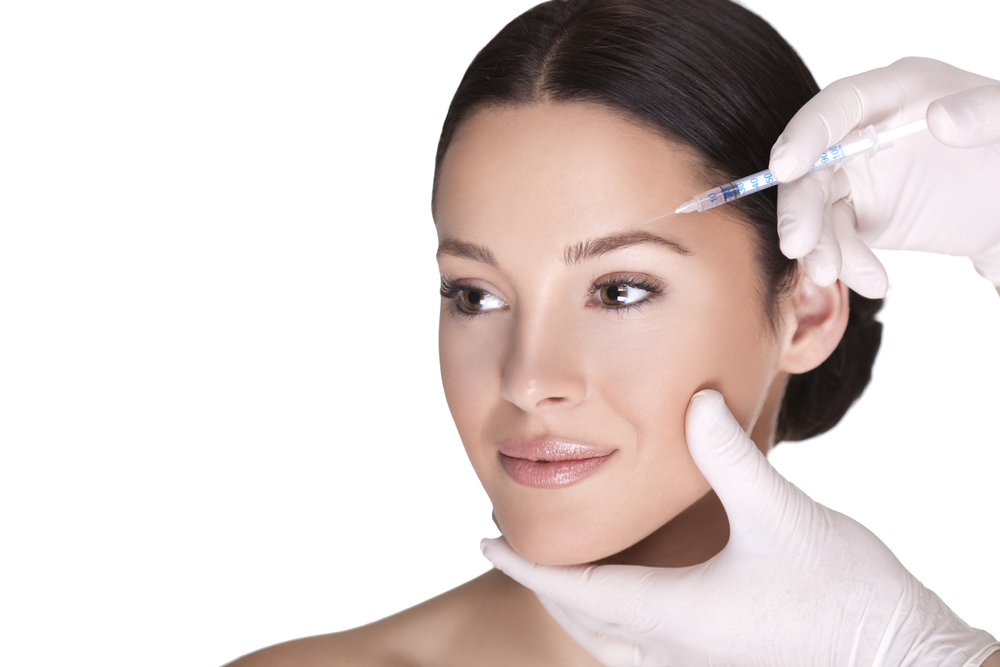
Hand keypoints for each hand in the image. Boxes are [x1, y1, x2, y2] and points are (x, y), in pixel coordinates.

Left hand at [481, 390, 996, 666]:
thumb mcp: (780, 514)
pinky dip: (613, 623)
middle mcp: (673, 650)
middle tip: (513, 545)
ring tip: (562, 569)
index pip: (572, 591)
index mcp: (673, 614)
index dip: (523, 565)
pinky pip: (641, 652)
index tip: (483, 542)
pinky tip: (630, 599)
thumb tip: (697, 399)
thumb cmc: (844, 596)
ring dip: (577, 605)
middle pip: (581, 621)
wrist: (903, 661)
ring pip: (609, 641)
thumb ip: (730, 456)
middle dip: (543, 583)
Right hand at [769, 57, 999, 295]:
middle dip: (799, 207)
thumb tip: (939, 119)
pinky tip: (875, 281)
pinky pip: (836, 238)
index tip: (786, 168)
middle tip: (796, 246)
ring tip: (830, 274)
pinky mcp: (857, 213)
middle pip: (812, 165)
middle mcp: (863, 130)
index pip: (839, 104)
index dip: (807, 134)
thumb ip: (983, 113)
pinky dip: (846, 263)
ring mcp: (855, 173)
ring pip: (815, 207)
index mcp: (895, 92)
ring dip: (815, 245)